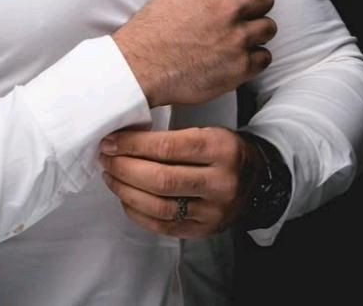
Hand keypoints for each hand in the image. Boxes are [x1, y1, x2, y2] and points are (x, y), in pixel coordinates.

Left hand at [97, 126, 263, 238]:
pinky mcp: (205, 230)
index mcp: (221, 148)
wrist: (256, 180)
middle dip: (125, 168)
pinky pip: (164, 226)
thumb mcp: (207, 131)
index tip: (110, 141)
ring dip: (126, 191)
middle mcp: (220, 182)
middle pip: (161, 179)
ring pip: (159, 207)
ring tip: (110, 176)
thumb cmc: (222, 150)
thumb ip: (171, 135)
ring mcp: (214, 211)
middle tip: (106, 158)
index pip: (168, 147)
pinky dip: (138, 213)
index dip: (133, 145)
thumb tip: (124, 138)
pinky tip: (126, 198)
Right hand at [112, 0, 275, 107]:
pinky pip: (264, 57)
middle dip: (255, 7)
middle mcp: (228, 6)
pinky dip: (252, 58)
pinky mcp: (240, 66)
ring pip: (268, 28)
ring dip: (254, 32)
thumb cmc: (155, 27)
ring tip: (234, 38)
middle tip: (238, 17)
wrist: (141, 63)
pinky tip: (234, 56)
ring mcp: (237, 37)